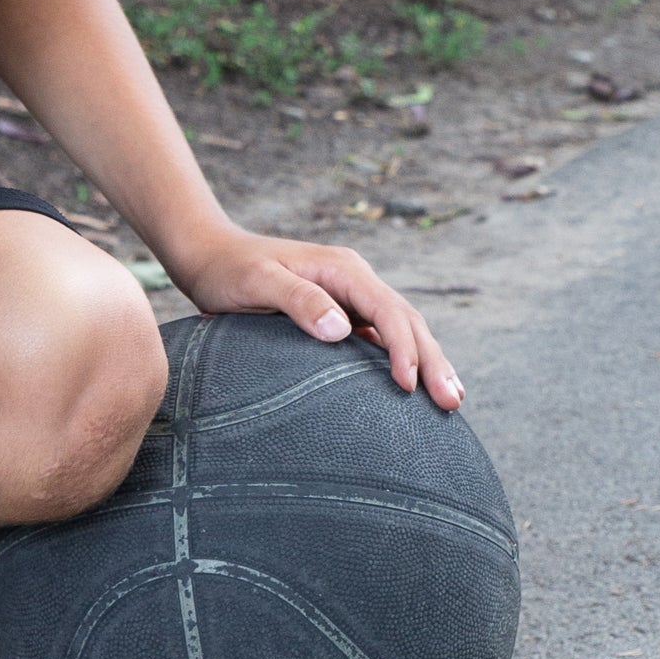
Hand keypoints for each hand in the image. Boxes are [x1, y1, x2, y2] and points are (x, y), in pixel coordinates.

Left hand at [175, 227, 463, 409]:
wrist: (207, 255)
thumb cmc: (227, 271)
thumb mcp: (256, 282)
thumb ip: (297, 300)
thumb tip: (342, 330)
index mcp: (342, 270)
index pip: (388, 310)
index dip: (404, 349)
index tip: (408, 387)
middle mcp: (353, 279)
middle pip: (406, 320)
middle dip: (433, 361)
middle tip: (452, 403)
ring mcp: (349, 295)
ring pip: (400, 329)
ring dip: (427, 361)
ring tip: (450, 399)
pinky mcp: (339, 311)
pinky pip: (380, 337)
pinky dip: (402, 359)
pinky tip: (412, 386)